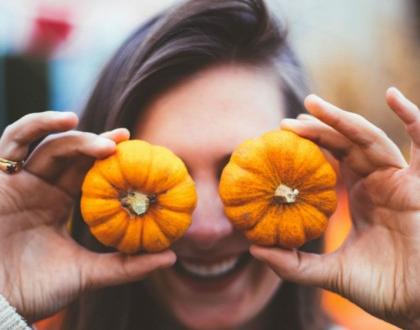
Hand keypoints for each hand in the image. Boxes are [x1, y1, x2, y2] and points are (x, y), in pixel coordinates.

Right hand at [0, 112, 175, 322]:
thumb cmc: (35, 290)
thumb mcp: (87, 274)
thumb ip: (126, 266)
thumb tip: (171, 257)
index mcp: (60, 204)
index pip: (90, 173)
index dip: (112, 161)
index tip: (140, 153)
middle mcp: (42, 188)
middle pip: (73, 155)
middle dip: (99, 143)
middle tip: (126, 139)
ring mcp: (20, 181)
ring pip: (50, 145)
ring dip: (77, 136)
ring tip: (108, 142)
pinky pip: (13, 141)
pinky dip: (36, 125)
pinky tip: (66, 120)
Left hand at [250, 88, 419, 328]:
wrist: (417, 305)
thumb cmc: (380, 289)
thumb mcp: (328, 272)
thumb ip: (292, 263)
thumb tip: (253, 250)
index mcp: (360, 195)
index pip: (331, 159)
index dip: (309, 145)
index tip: (280, 137)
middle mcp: (378, 182)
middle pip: (345, 143)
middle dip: (318, 127)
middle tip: (286, 120)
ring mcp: (399, 180)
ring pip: (369, 138)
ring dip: (342, 118)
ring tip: (311, 105)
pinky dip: (412, 118)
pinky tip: (392, 95)